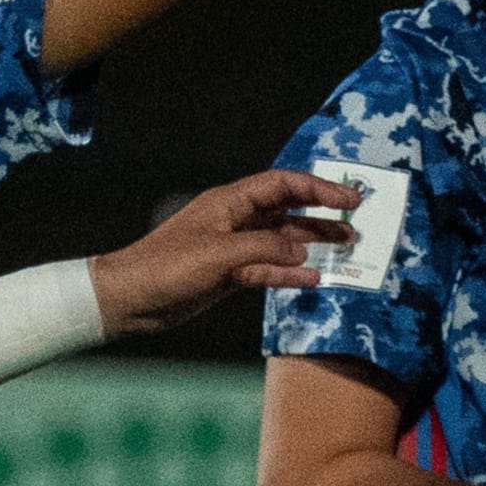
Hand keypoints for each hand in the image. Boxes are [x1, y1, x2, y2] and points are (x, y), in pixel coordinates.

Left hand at [91, 169, 359, 338]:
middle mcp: (235, 220)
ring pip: (282, 240)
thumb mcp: (220, 254)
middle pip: (287, 210)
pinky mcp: (229, 273)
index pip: (282, 185)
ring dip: (312, 243)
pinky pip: (269, 268)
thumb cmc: (167, 267)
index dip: (317, 188)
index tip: (348, 197)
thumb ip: (266, 249)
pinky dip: (291, 272)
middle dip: (322, 213)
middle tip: (355, 221)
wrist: (129, 299)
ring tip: (345, 247)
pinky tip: (314, 278)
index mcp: (229, 202)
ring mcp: (233, 247)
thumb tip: (303, 249)